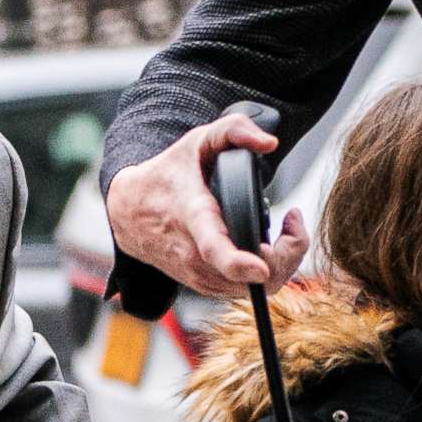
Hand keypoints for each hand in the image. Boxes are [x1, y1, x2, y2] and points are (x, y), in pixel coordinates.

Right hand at [103, 112, 311, 300]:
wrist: (130, 212)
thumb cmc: (167, 176)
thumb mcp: (197, 141)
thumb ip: (234, 130)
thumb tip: (269, 143)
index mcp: (194, 219)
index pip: (215, 250)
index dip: (240, 264)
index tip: (261, 267)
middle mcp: (195, 256)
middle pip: (248, 278)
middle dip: (285, 256)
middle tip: (291, 222)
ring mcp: (199, 276)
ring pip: (253, 290)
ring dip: (281, 263)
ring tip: (283, 231)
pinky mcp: (204, 285)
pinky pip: (245, 290)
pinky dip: (267, 273)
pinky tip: (267, 246)